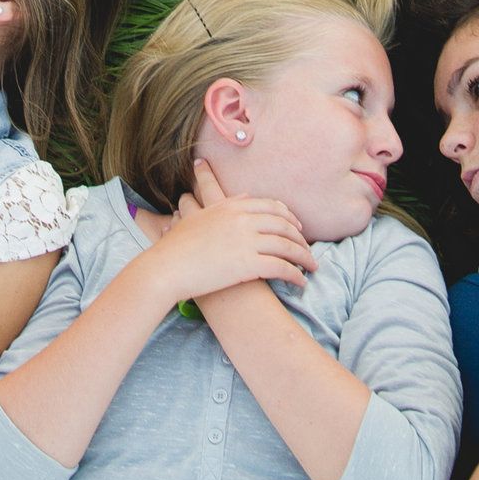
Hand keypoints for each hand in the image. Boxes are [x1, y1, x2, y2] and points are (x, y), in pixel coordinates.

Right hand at [147, 161, 317, 301]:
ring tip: (312, 267)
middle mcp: (243, 219)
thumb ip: (222, 205)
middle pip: (284, 224)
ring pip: (288, 246)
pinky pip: (282, 268)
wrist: (166, 268)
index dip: (288, 216)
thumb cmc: (176, 247)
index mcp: (231, 206)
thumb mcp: (198, 217)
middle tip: (308, 248)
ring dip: (304, 257)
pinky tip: (301, 282)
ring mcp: (247, 240)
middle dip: (300, 237)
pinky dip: (295, 275)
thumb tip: (242, 197)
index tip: (297, 226)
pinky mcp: (249, 264)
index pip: (271, 206)